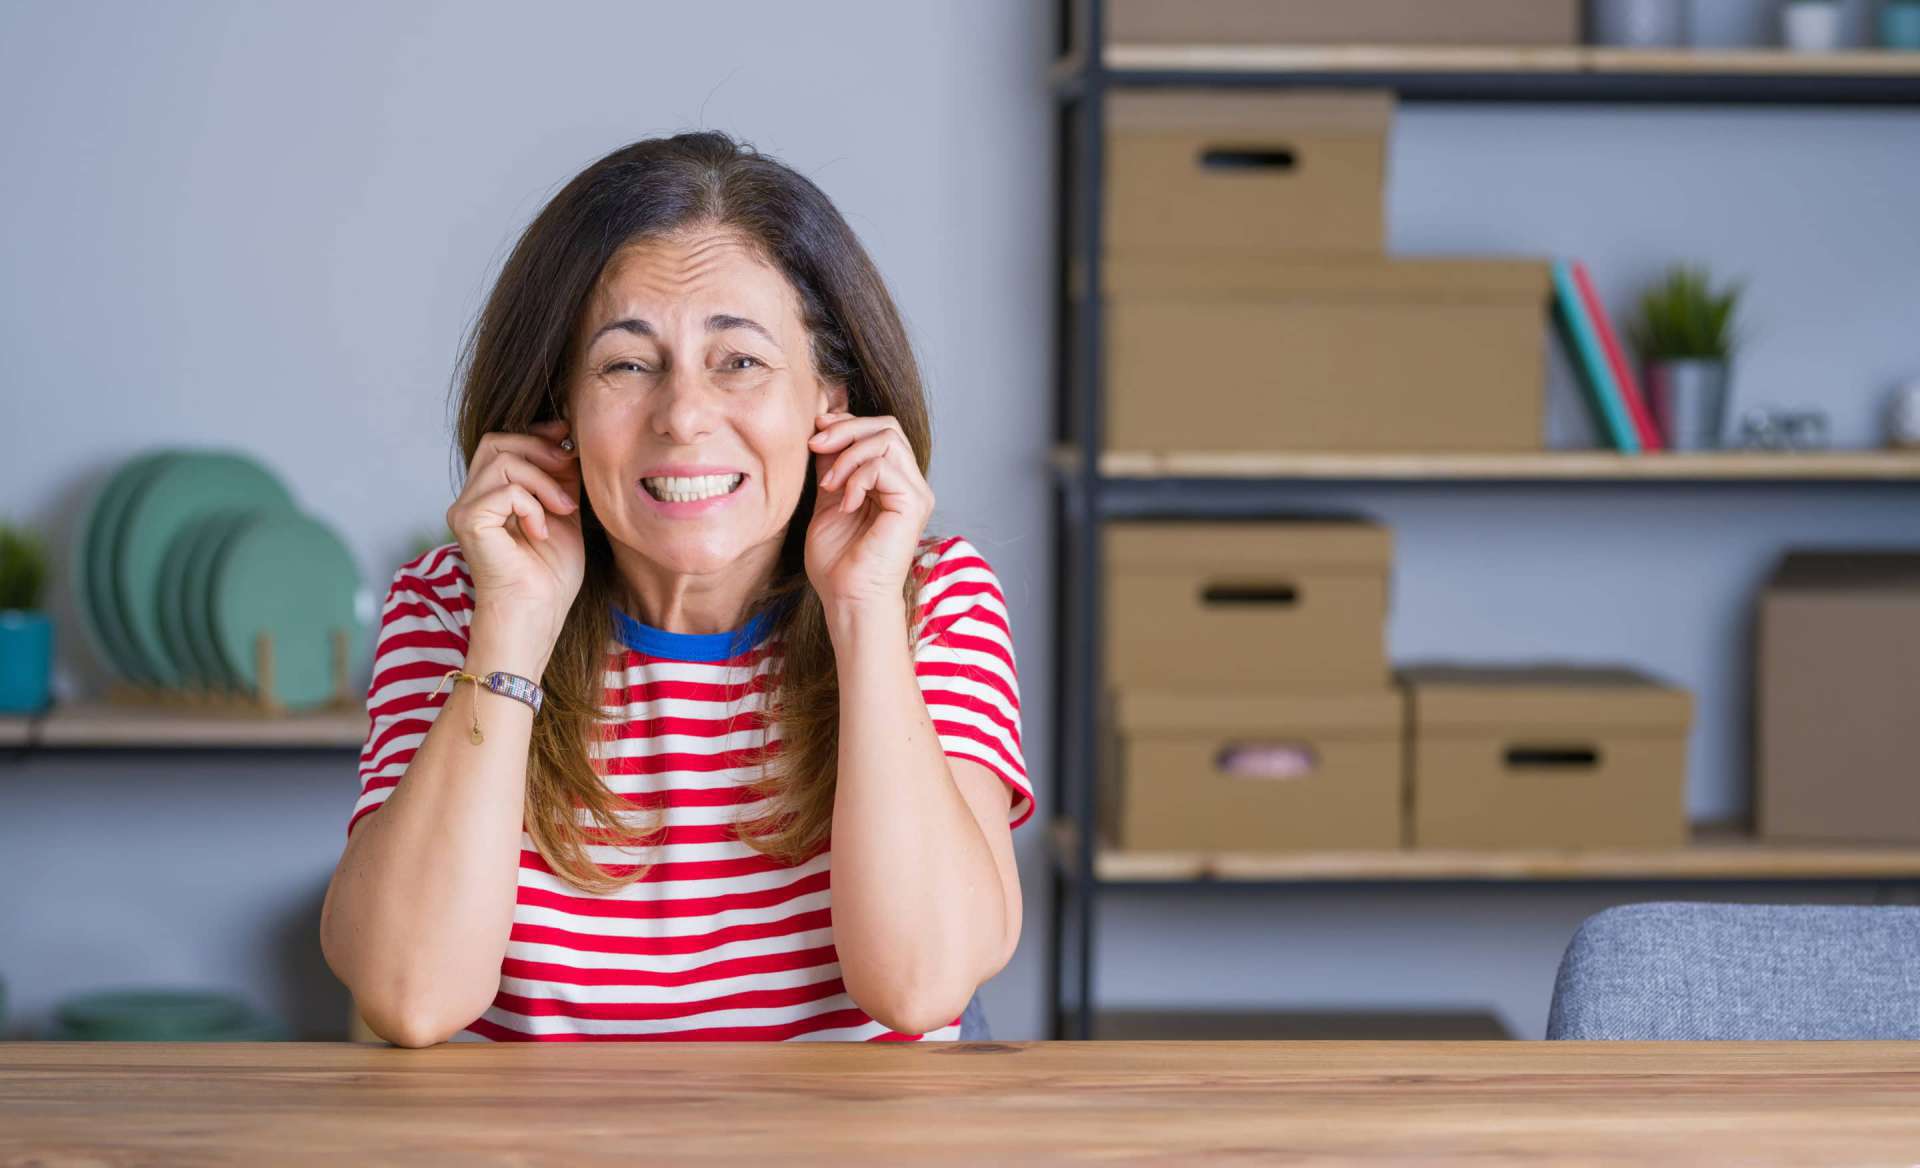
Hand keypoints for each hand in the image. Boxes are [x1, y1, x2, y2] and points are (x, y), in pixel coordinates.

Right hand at [446, 418, 585, 648]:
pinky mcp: (469, 521)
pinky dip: (533, 505)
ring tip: (563, 509)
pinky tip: (542, 531)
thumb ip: (559, 476)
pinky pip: (506, 489)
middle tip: (570, 468)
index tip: (567, 438)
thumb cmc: (551, 572)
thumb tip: (566, 438)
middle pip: (496, 441)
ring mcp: (465, 509)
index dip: (535, 434)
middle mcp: (471, 498)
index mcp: (490, 494)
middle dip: (539, 448)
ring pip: (502, 459)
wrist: (538, 611)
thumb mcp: (563, 510)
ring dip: (543, 480)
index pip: (501, 442)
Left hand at [804, 411, 932, 618]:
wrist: (846, 598)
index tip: (814, 434)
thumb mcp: (829, 498)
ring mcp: (916, 493)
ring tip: (829, 485)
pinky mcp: (914, 504)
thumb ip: (833, 465)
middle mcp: (911, 484)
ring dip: (848, 454)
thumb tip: (824, 427)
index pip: (880, 431)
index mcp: (893, 482)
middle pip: (887, 427)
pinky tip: (844, 503)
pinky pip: (884, 466)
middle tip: (815, 445)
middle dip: (846, 430)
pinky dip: (856, 477)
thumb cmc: (837, 561)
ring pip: (887, 439)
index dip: (847, 424)